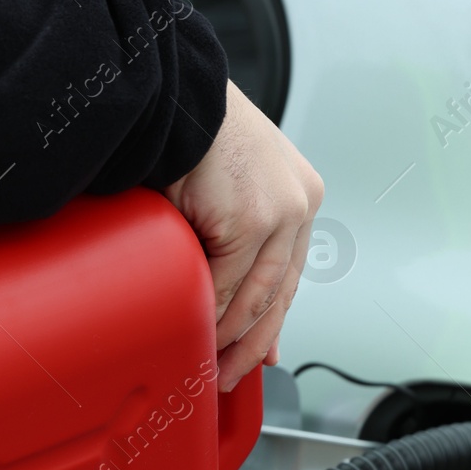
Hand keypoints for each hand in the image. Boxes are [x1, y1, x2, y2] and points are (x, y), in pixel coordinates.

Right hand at [161, 80, 323, 390]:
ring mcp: (281, 211)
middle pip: (279, 293)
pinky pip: (229, 285)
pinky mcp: (253, 219)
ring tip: (209, 362)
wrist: (172, 94)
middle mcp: (298, 203)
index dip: (273, 320)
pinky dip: (212, 314)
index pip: (290, 273)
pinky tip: (198, 332)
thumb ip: (234, 239)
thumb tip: (231, 298)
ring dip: (230, 336)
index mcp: (296, 193)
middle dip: (252, 343)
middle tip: (229, 375)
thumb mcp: (223, 189)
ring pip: (256, 296)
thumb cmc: (187, 132)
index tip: (261, 354)